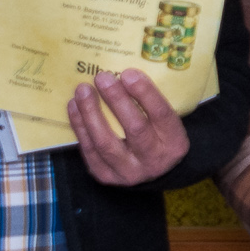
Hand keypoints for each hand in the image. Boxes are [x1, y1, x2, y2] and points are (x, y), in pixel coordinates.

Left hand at [67, 70, 189, 186]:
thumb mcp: (166, 123)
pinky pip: (89, 150)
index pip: (161, 115)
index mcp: (175, 143)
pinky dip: (80, 126)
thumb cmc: (158, 136)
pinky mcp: (106, 176)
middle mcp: (154, 160)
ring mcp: (128, 172)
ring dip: (91, 113)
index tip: (128, 73)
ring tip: (83, 90)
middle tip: (102, 77)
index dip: (145, 93)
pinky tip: (74, 107)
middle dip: (116, 100)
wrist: (152, 170)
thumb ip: (152, 104)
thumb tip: (124, 74)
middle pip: (135, 128)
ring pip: (105, 142)